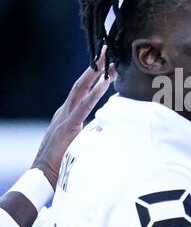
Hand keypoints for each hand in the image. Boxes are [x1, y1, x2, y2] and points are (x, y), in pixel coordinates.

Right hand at [33, 50, 115, 184]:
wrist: (44, 174)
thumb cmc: (63, 161)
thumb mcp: (80, 141)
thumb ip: (92, 132)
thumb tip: (110, 129)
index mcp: (68, 114)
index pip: (83, 90)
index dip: (94, 76)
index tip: (107, 63)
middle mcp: (66, 111)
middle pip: (82, 84)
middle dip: (95, 68)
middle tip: (107, 51)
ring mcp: (65, 116)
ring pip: (82, 90)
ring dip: (96, 76)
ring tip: (109, 62)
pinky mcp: (69, 125)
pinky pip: (84, 106)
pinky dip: (95, 94)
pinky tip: (105, 84)